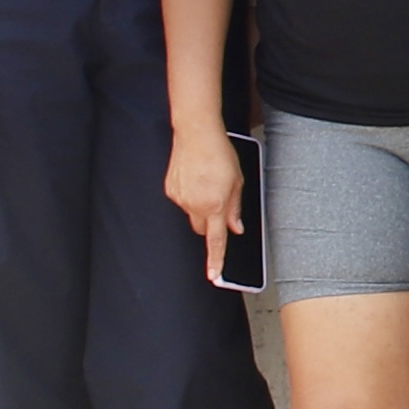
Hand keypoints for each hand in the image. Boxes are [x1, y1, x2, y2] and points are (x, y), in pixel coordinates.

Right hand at [166, 117, 242, 260]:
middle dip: (211, 224)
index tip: (214, 275)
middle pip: (203, 229)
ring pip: (192, 215)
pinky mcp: (170, 190)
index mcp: (215, 205)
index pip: (216, 240)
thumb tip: (236, 228)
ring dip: (201, 207)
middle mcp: (195, 205)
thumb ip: (235, 209)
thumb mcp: (237, 181)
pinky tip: (195, 178)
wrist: (196, 133)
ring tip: (207, 183)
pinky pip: (183, 201)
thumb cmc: (220, 153)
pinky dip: (190, 196)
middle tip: (218, 204)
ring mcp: (180, 198)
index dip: (216, 259)